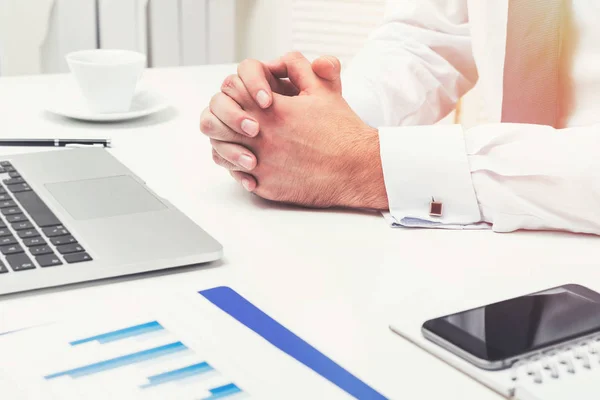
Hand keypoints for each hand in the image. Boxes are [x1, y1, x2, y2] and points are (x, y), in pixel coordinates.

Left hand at [204, 52, 388, 208]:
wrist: (356, 168)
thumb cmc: (341, 130)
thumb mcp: (324, 90)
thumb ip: (299, 68)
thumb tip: (280, 60)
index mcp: (272, 110)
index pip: (232, 89)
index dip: (237, 89)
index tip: (249, 96)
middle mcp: (261, 136)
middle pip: (219, 120)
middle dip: (226, 116)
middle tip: (238, 118)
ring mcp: (261, 163)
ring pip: (223, 149)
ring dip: (228, 143)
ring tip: (241, 141)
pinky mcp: (266, 185)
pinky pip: (238, 175)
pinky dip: (240, 169)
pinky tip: (252, 163)